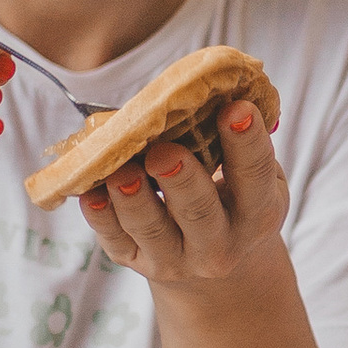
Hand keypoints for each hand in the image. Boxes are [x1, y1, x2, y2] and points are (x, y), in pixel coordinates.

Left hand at [75, 101, 289, 294]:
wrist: (213, 261)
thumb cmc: (230, 198)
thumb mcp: (249, 176)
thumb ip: (234, 142)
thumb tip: (205, 86)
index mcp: (256, 213)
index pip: (255, 176)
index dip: (247, 142)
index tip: (236, 108)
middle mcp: (221, 244)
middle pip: (200, 213)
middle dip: (181, 180)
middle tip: (164, 152)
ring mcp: (177, 258)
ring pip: (152, 231)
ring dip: (134, 200)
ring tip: (122, 171)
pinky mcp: (137, 261)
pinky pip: (115, 242)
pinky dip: (101, 218)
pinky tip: (91, 194)